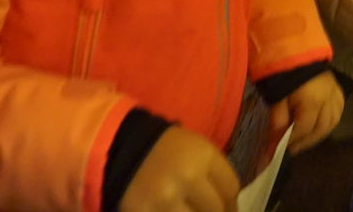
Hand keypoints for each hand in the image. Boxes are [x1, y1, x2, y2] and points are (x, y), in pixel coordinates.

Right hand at [120, 126, 238, 211]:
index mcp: (203, 156)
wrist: (120, 147)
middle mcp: (187, 177)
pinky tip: (170, 211)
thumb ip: (215, 175)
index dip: (232, 205)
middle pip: (215, 210)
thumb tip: (229, 208)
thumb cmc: (165, 149)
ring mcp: (165, 199)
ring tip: (187, 209)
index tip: (228, 211)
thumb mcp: (196, 149)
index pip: (230, 189)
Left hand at [269, 72, 343, 153]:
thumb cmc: (283, 75)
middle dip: (306, 141)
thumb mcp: (277, 99)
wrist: (295, 51)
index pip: (304, 128)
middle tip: (293, 148)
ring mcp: (335, 95)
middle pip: (320, 129)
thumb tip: (274, 144)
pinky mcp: (338, 90)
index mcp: (312, 102)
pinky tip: (320, 126)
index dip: (292, 140)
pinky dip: (330, 122)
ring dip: (319, 134)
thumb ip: (278, 122)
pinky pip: (338, 111)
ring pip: (332, 122)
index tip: (280, 149)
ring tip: (305, 139)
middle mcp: (328, 100)